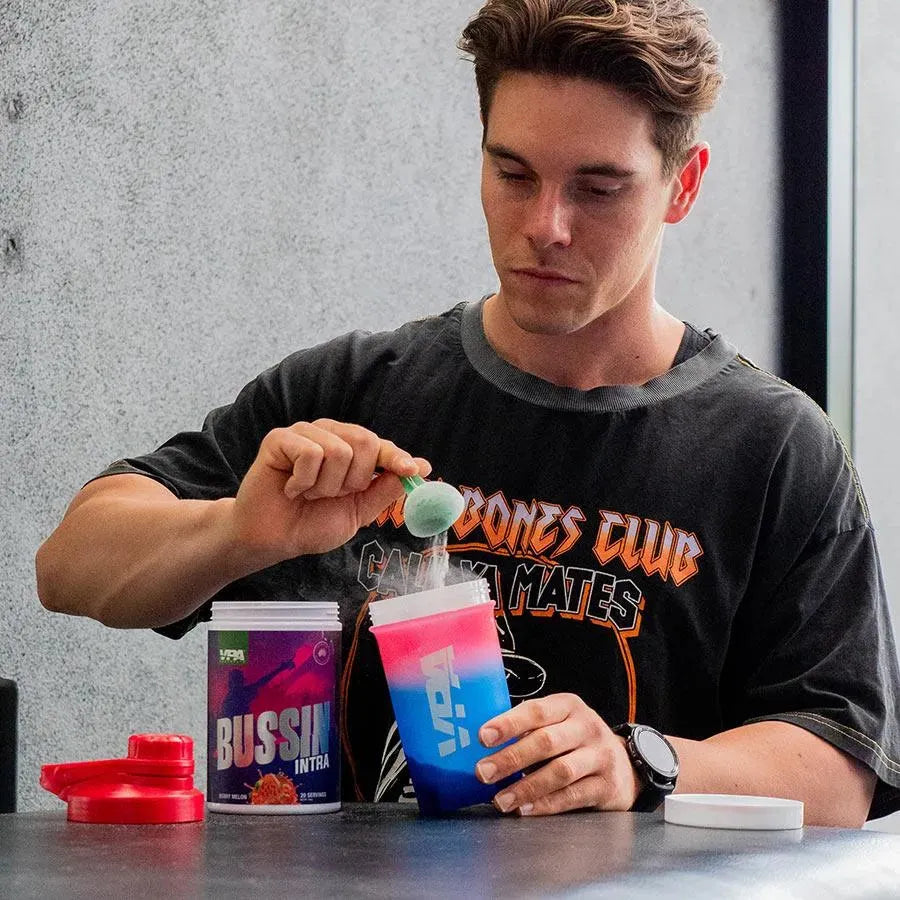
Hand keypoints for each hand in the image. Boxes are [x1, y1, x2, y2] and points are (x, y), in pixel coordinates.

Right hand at [228, 419, 429, 564]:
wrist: (273, 540)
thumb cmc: (311, 524)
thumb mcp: (358, 511)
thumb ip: (385, 489)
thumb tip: (421, 467)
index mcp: (350, 451)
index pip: (380, 446)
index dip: (397, 457)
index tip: (411, 469)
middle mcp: (329, 436)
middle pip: (364, 441)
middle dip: (355, 480)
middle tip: (332, 495)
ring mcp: (304, 434)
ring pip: (338, 451)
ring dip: (326, 486)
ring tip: (308, 494)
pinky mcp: (280, 439)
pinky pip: (310, 453)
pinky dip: (304, 481)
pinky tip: (291, 488)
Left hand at [475, 693, 640, 815]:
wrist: (625, 764)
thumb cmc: (576, 740)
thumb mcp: (558, 723)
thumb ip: (529, 728)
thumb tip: (483, 743)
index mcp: (568, 706)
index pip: (536, 711)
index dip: (508, 724)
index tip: (483, 737)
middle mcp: (586, 727)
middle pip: (546, 742)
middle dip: (511, 758)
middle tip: (483, 772)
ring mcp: (600, 756)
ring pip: (560, 771)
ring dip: (526, 787)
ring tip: (501, 799)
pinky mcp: (607, 786)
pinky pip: (573, 796)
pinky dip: (546, 804)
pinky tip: (525, 809)